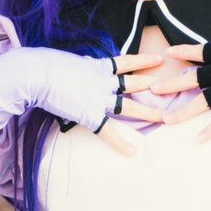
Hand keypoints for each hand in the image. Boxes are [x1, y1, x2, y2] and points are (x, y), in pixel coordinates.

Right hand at [19, 48, 167, 156]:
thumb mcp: (66, 61)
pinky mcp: (90, 113)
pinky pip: (108, 131)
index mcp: (97, 66)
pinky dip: (120, 143)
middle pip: (135, 84)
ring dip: (149, 113)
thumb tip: (72, 68)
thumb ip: (76, 67)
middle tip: (174, 87)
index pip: (126, 62)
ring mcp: (98, 97)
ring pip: (130, 107)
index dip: (143, 61)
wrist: (36, 74)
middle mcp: (103, 81)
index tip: (159, 59)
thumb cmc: (43, 65)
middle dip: (156, 86)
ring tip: (166, 118)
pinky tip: (132, 152)